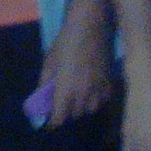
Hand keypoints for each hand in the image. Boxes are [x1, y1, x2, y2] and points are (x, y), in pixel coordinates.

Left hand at [44, 11, 115, 127]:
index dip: (53, 122)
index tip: (49, 121)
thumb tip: (41, 102)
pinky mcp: (110, 84)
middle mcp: (83, 95)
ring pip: (89, 110)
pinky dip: (95, 100)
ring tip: (76, 97)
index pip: (59, 119)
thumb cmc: (65, 43)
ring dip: (81, 107)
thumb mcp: (49, 63)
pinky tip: (90, 91)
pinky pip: (102, 101)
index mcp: (65, 91)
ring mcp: (99, 91)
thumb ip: (45, 85)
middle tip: (61, 104)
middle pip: (74, 116)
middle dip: (66, 113)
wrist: (90, 27)